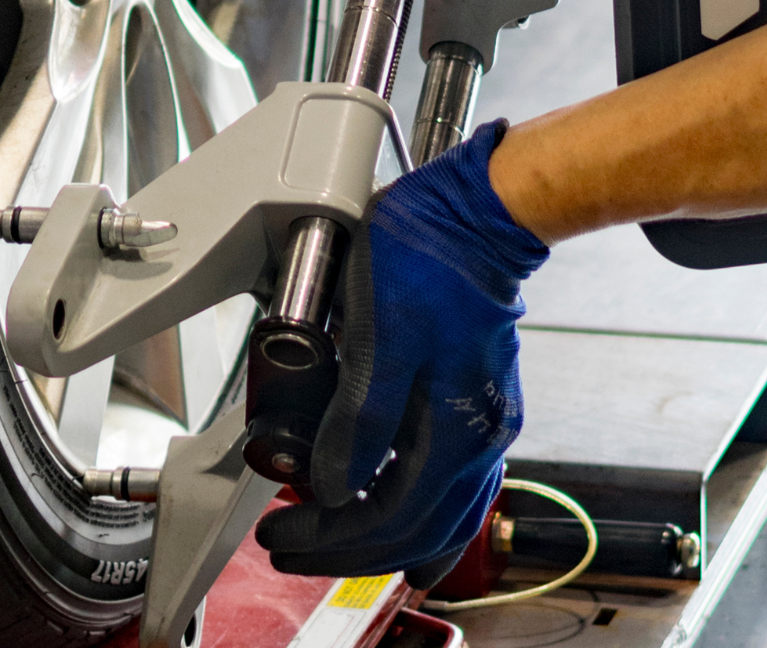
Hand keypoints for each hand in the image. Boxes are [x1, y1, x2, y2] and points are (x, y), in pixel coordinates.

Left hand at [254, 120, 548, 586]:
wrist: (477, 215)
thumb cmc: (427, 262)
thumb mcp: (377, 336)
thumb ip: (360, 419)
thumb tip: (333, 488)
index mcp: (456, 432)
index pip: (389, 519)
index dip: (329, 537)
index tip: (281, 534)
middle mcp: (480, 441)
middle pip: (416, 532)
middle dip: (347, 551)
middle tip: (290, 547)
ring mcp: (485, 426)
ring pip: (441, 519)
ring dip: (383, 540)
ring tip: (332, 544)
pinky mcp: (479, 406)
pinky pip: (454, 490)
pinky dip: (419, 515)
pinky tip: (396, 518)